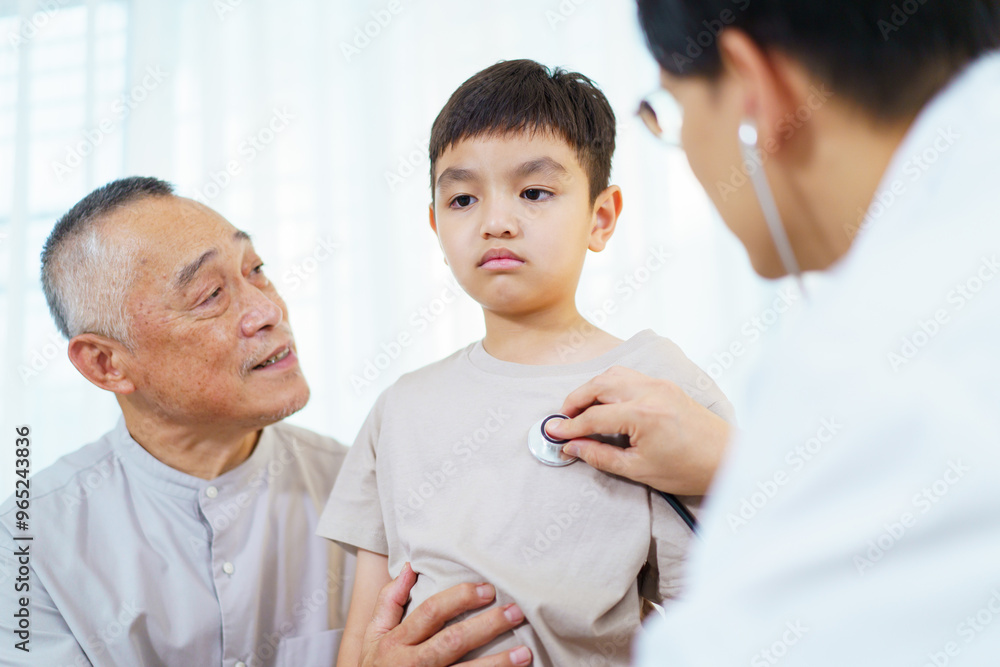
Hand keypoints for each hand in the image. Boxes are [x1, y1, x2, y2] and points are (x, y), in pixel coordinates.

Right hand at [360, 563, 532, 666]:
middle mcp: (410, 664)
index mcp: (396, 641)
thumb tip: (411, 567)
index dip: (461, 598)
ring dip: (498, 664)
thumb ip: (389, 602)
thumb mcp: (373, 635)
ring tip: (525, 653)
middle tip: (515, 612)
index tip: (488, 589)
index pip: (432, 612)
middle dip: (487, 626)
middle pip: (453, 641)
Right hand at [545, 366, 732, 494]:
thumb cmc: (689, 469)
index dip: (570, 426)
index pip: (594, 416)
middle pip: (599, 385)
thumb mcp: (639, 470)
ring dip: (592, 388)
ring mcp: (660, 385)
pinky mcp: (666, 386)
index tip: (554, 433)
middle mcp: (650, 392)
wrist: (728, 460)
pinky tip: (605, 401)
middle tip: (563, 419)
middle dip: (576, 400)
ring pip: (614, 375)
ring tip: (580, 409)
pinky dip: (611, 384)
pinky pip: (630, 376)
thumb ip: (601, 456)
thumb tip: (573, 447)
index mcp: (643, 415)